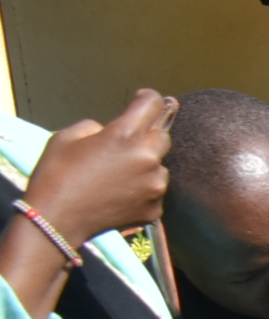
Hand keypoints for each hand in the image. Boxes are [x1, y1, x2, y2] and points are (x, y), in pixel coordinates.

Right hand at [24, 89, 176, 244]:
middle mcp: (147, 157)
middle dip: (147, 133)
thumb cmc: (56, 174)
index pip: (153, 103)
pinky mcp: (155, 207)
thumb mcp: (67, 136)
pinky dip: (141, 189)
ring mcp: (155, 184)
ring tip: (116, 175)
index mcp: (125, 134)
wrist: (56, 220)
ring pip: (159, 165)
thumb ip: (97, 126)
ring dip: (145, 164)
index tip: (142, 100)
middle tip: (126, 141)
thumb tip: (110, 130)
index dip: (148, 98)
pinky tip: (118, 194)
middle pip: (162, 134)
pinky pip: (154, 190)